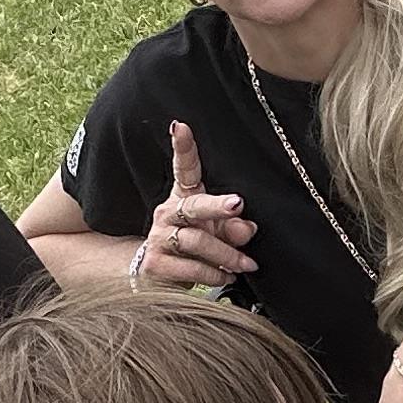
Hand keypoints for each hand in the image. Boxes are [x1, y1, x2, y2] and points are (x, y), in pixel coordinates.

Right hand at [129, 120, 256, 287]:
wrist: (157, 275)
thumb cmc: (195, 244)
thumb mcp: (218, 232)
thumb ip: (233, 228)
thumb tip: (247, 228)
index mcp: (183, 197)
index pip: (184, 169)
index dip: (183, 148)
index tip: (181, 127)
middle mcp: (167, 213)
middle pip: (193, 206)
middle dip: (216, 205)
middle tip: (238, 205)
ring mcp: (158, 238)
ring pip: (196, 240)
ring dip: (226, 254)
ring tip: (245, 263)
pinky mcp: (155, 264)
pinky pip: (189, 268)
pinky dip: (213, 273)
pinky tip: (226, 275)